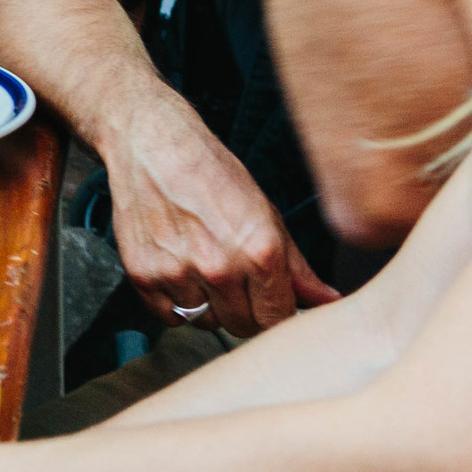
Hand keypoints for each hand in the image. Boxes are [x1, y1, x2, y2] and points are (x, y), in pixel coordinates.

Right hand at [101, 101, 337, 333]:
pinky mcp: (143, 274)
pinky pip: (168, 316)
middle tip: (234, 280)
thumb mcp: (266, 214)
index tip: (268, 301)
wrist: (151, 145)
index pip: (278, 319)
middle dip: (243, 310)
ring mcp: (178, 273)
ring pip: (204, 321)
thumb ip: (297, 267)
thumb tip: (329, 301)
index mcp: (260, 252)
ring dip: (207, 305)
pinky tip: (178, 271)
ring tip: (201, 268)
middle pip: (241, 326)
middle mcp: (219, 268)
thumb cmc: (210, 173)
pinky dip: (174, 302)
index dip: (275, 312)